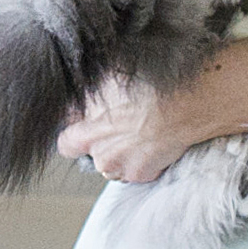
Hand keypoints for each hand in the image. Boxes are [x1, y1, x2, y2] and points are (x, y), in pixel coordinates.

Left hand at [57, 70, 200, 187]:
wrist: (183, 103)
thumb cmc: (148, 84)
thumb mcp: (107, 74)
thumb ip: (86, 88)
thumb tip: (76, 79)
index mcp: (86, 131)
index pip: (64, 142)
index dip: (74, 132)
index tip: (82, 125)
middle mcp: (99, 153)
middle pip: (90, 153)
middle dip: (100, 141)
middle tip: (118, 124)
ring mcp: (121, 166)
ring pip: (112, 165)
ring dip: (119, 154)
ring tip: (137, 132)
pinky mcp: (142, 174)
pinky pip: (135, 170)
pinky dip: (141, 161)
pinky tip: (151, 142)